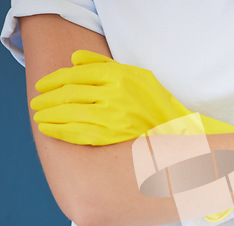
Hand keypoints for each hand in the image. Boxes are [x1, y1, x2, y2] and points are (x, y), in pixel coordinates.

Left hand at [31, 50, 233, 144]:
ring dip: (49, 114)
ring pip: (69, 112)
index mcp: (119, 76)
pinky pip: (77, 132)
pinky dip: (59, 130)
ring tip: (40, 115)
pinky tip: (49, 129)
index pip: (76, 75)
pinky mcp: (112, 136)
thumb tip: (74, 60)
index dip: (54, 80)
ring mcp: (113, 116)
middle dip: (48, 98)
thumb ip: (104, 65)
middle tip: (36, 102)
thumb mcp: (135, 75)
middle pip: (70, 93)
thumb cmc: (154, 102)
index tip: (43, 86)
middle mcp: (115, 94)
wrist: (174, 129)